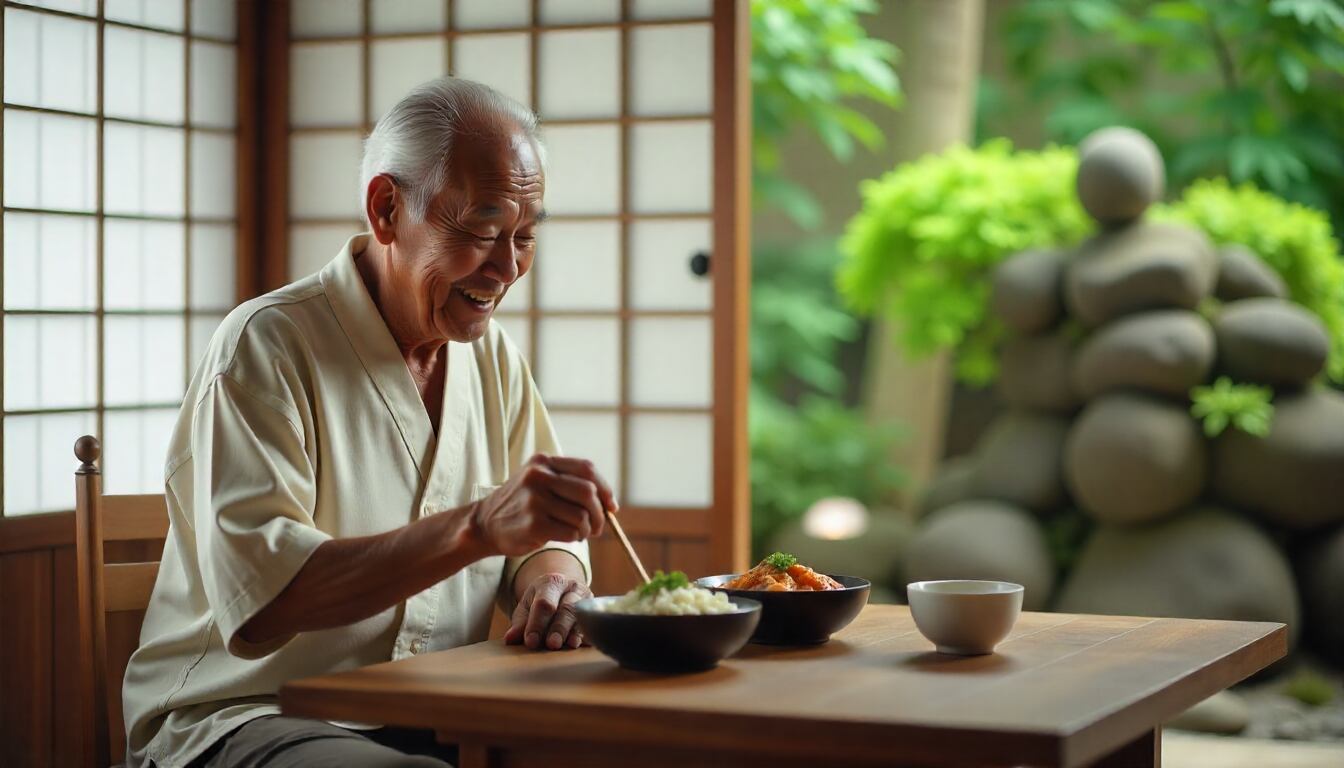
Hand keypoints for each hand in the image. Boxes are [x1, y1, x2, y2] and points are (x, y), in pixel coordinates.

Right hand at [471, 454, 614, 556]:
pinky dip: (575, 538)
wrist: (485, 524)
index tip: (611, 506)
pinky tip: (566, 537)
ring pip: (582, 515)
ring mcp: (534, 500)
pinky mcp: (533, 524)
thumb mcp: (539, 482)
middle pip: (588, 492)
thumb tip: (610, 504)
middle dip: (599, 513)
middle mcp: (538, 477)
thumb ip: (569, 484)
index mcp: (543, 462)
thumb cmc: (521, 505)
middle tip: (598, 526)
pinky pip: (571, 532)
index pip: (587, 468)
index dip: (605, 489)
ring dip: (587, 529)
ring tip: (578, 532)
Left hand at [503, 572, 591, 649]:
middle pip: (566, 608)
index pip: (544, 603)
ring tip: (569, 646)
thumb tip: (510, 639)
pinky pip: (593, 624)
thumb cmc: (540, 601)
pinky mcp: (596, 612)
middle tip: (552, 645)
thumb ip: (519, 623)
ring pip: (583, 616)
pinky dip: (588, 635)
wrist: (564, 589)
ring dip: (575, 632)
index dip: (537, 623)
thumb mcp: (527, 607)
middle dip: (558, 627)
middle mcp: (572, 587)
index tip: (530, 642)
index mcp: (552, 582)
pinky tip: (583, 645)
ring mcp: (587, 599)